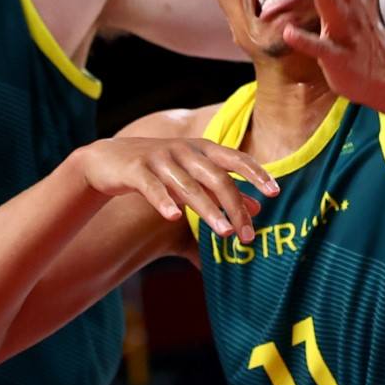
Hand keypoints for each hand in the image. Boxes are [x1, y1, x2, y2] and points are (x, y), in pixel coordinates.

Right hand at [79, 137, 278, 242]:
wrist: (109, 159)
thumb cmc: (159, 169)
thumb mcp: (193, 176)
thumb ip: (223, 191)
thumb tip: (257, 208)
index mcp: (202, 148)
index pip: (235, 158)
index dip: (256, 173)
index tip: (275, 192)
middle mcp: (184, 150)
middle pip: (217, 177)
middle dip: (235, 206)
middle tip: (247, 235)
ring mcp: (160, 158)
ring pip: (189, 186)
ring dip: (209, 210)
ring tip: (225, 233)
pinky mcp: (137, 169)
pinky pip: (153, 187)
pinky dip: (165, 201)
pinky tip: (175, 217)